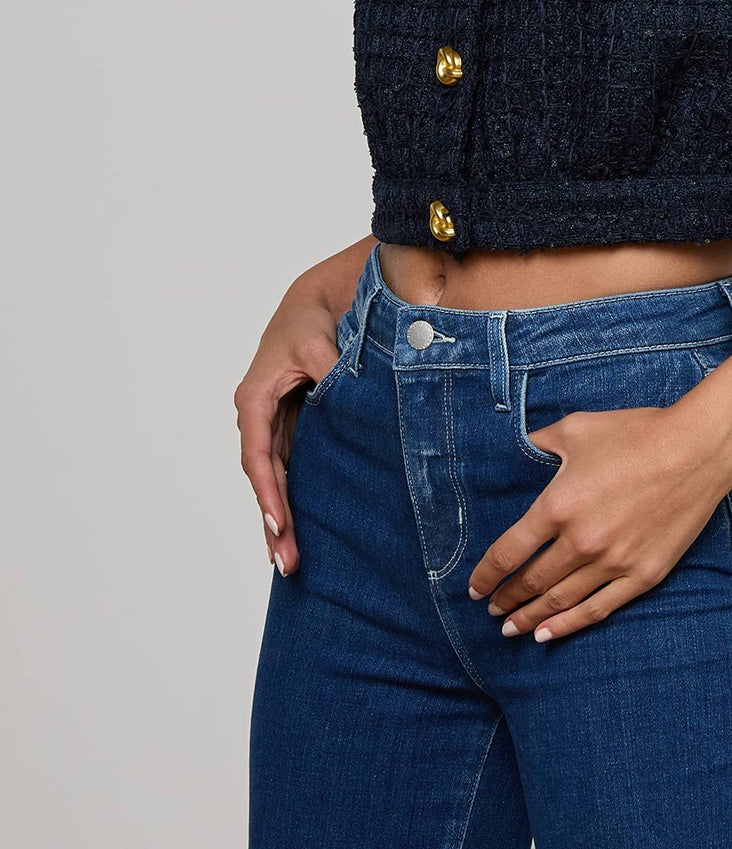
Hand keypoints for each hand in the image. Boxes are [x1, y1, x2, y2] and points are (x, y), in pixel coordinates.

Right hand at [233, 279, 344, 575]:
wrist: (315, 301)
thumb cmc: (311, 320)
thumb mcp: (318, 342)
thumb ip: (328, 371)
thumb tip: (344, 398)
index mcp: (255, 398)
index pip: (258, 454)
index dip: (268, 492)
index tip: (278, 524)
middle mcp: (257, 416)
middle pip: (263, 478)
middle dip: (272, 521)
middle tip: (286, 563)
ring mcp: (273, 425)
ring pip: (274, 480)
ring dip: (279, 519)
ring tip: (288, 563)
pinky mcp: (292, 427)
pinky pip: (289, 470)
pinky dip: (291, 499)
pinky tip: (294, 532)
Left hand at [466, 400, 731, 642]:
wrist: (697, 449)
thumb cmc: (637, 433)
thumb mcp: (578, 428)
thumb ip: (541, 442)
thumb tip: (520, 446)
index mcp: (559, 505)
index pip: (509, 551)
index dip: (487, 574)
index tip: (475, 588)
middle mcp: (581, 541)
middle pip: (532, 582)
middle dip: (507, 599)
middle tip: (492, 611)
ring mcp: (613, 563)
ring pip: (561, 601)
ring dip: (532, 617)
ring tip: (512, 628)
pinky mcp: (643, 575)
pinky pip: (598, 609)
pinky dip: (569, 625)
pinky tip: (549, 634)